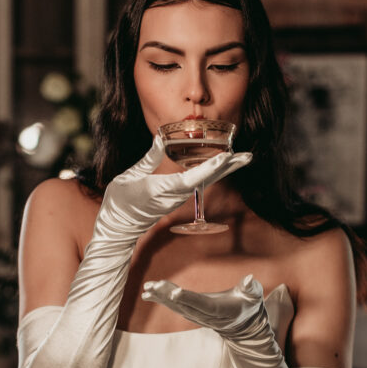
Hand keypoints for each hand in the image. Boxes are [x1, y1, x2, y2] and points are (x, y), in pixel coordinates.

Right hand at [96, 136, 252, 239]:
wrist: (118, 227)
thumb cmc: (120, 202)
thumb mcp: (130, 177)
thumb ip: (148, 159)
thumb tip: (160, 140)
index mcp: (163, 189)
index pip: (192, 178)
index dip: (210, 167)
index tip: (226, 158)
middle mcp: (175, 195)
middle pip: (207, 179)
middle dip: (228, 167)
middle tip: (249, 156)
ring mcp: (177, 198)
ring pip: (205, 180)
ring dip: (224, 168)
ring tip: (240, 157)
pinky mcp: (176, 197)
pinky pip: (198, 182)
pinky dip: (211, 171)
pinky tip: (221, 164)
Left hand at [142, 273, 266, 339]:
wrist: (242, 324)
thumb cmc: (248, 304)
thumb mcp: (253, 296)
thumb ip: (251, 288)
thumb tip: (250, 279)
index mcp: (221, 310)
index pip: (203, 304)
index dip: (189, 299)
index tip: (175, 293)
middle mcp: (206, 316)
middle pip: (185, 306)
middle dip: (168, 296)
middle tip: (154, 285)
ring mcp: (197, 316)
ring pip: (177, 307)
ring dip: (161, 297)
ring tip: (147, 288)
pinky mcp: (191, 313)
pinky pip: (174, 306)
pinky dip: (161, 299)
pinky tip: (148, 293)